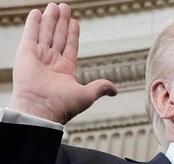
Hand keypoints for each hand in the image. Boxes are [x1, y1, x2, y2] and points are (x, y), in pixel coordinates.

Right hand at [9, 3, 116, 123]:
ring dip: (50, 19)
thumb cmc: (62, 105)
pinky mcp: (26, 53)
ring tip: (54, 5)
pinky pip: (30, 34)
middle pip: (58, 36)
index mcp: (65, 70)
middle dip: (61, 22)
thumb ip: (100, 88)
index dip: (73, 34)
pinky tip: (37, 12)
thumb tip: (114, 90)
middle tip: (65, 7)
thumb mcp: (87, 95)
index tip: (75, 21)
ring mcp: (38, 57)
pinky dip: (33, 23)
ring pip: (46, 33)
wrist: (41, 109)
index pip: (70, 46)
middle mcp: (51, 62)